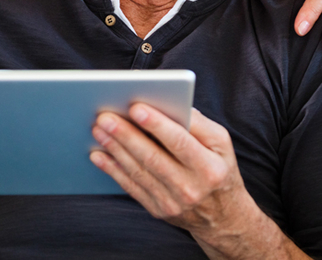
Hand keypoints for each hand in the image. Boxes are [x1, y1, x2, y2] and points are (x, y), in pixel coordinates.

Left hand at [90, 105, 297, 257]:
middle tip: (105, 116)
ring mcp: (173, 202)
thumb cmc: (219, 168)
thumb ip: (199, 123)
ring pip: (138, 171)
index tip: (135, 107)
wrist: (223, 217)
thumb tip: (170, 104)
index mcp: (209, 167)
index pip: (179, 142)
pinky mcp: (158, 210)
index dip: (156, 124)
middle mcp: (191, 187)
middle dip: (126, 135)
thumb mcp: (222, 144)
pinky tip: (98, 155)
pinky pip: (131, 188)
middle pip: (153, 157)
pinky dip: (112, 170)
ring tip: (98, 130)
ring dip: (114, 149)